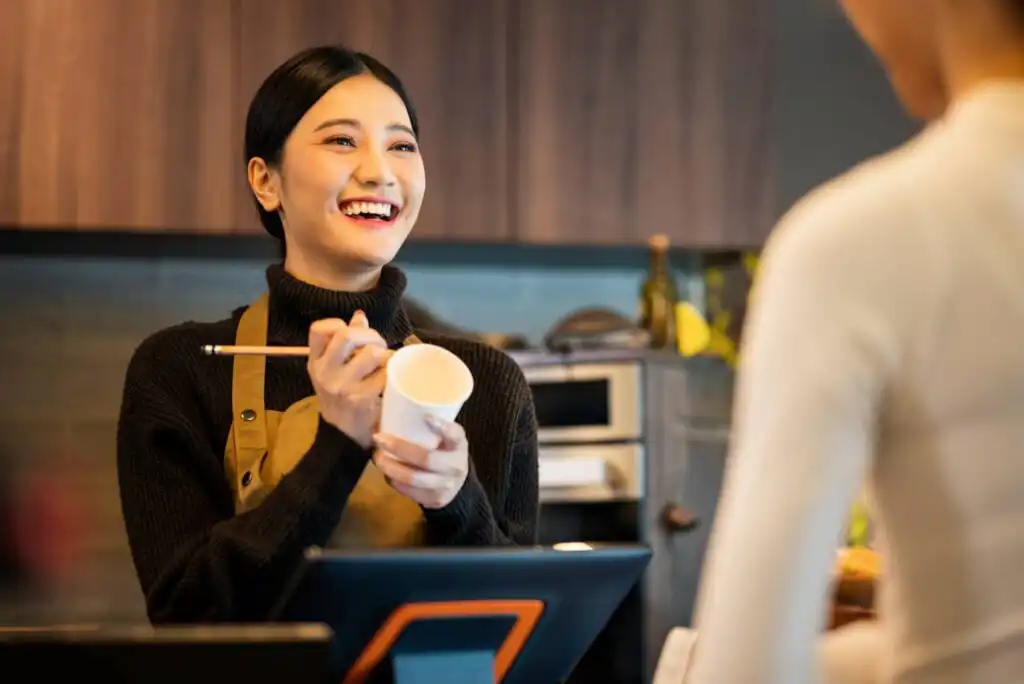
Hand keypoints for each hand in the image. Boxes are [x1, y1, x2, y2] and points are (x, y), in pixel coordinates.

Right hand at [307, 310, 389, 448]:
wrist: (342, 435)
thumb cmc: (341, 396)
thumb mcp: (334, 369)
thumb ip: (345, 343)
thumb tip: (360, 317)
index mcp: (315, 361)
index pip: (318, 329)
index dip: (338, 323)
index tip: (351, 331)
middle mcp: (325, 372)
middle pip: (347, 335)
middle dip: (370, 335)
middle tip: (378, 345)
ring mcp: (342, 386)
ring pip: (372, 353)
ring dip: (385, 354)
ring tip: (385, 363)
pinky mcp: (361, 398)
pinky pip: (385, 374)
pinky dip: (391, 373)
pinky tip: (389, 378)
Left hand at [372, 416, 468, 508]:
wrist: (457, 484)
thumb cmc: (444, 451)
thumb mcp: (445, 437)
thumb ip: (429, 426)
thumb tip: (390, 406)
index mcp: (459, 445)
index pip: (455, 435)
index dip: (443, 427)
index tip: (426, 417)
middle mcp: (455, 466)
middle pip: (426, 459)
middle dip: (399, 448)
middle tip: (379, 439)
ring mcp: (445, 485)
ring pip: (413, 478)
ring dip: (390, 467)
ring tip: (377, 457)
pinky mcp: (434, 500)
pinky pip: (408, 492)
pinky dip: (393, 481)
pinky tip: (386, 471)